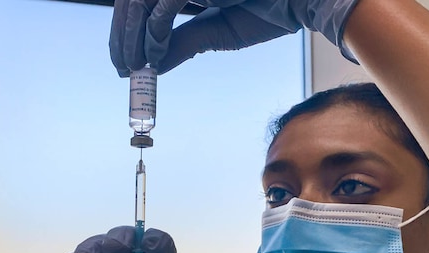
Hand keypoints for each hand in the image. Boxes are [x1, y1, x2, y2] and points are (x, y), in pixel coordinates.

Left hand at [109, 0, 361, 76]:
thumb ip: (184, 42)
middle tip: (122, 69)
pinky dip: (153, 33)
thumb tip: (152, 66)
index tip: (124, 61)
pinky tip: (154, 56)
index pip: (141, 1)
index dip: (125, 30)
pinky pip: (163, 5)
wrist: (306, 0)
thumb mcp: (218, 32)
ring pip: (139, 1)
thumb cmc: (271, 8)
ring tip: (135, 67)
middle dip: (122, 37)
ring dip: (132, 38)